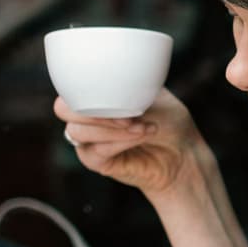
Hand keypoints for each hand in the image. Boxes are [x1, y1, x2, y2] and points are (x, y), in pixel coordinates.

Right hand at [57, 90, 200, 196]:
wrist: (185, 152)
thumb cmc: (169, 120)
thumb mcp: (152, 94)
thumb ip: (127, 88)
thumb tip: (111, 83)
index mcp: (96, 95)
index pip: (69, 86)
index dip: (85, 89)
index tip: (119, 92)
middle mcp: (87, 117)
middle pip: (62, 110)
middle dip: (93, 111)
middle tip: (128, 116)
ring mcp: (90, 141)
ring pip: (78, 132)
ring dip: (113, 129)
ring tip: (143, 127)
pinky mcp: (97, 162)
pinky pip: (94, 152)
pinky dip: (119, 142)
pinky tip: (141, 136)